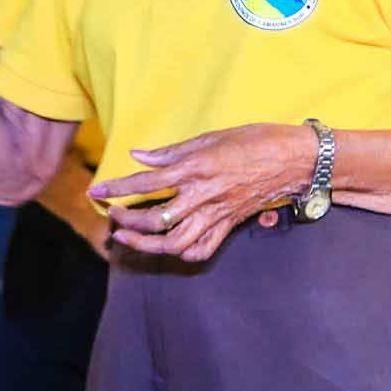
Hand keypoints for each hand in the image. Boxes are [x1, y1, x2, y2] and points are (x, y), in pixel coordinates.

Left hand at [86, 124, 312, 263]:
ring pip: (174, 243)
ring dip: (146, 245)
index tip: (96, 191)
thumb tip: (139, 156)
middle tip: (112, 215)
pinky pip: (202, 249)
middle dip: (127, 222)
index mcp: (196, 169)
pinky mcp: (229, 225)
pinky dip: (182, 253)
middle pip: (155, 220)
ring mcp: (217, 215)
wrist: (294, 159)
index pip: (146, 183)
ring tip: (129, 237)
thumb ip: (172, 151)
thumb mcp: (211, 137)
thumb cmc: (255, 140)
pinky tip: (169, 246)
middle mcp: (204, 196)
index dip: (116, 188)